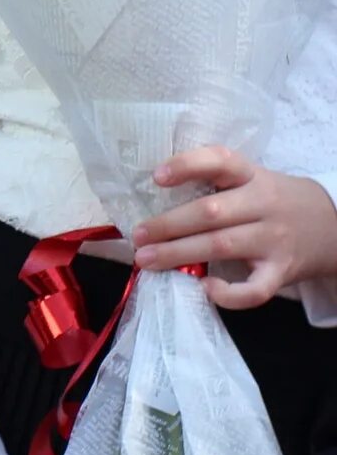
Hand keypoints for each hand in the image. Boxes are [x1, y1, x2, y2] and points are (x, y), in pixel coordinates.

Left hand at [133, 148, 336, 307]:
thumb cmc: (275, 201)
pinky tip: (205, 288)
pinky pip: (256, 288)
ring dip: (179, 254)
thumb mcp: (252, 180)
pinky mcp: (283, 271)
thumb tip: (153, 198)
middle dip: (168, 225)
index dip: (188, 166)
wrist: (334, 225)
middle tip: (137, 236)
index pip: (220, 161)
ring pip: (223, 246)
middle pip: (211, 212)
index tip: (157, 177)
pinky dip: (230, 293)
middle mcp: (263, 205)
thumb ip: (216, 185)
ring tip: (147, 260)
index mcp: (252, 176)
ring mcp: (274, 240)